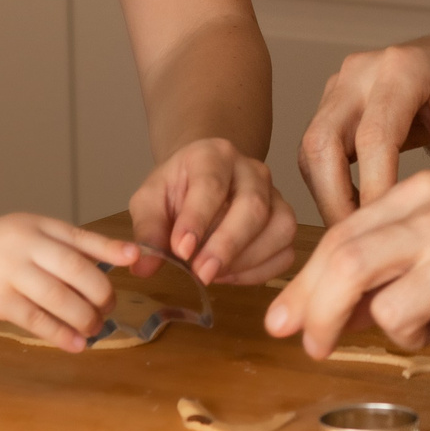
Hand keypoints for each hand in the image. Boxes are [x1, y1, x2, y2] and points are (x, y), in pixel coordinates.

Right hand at [0, 216, 140, 349]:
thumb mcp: (14, 235)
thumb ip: (49, 247)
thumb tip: (95, 268)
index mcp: (33, 224)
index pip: (80, 236)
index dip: (110, 249)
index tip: (136, 258)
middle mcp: (25, 243)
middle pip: (79, 270)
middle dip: (102, 294)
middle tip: (109, 308)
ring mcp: (11, 271)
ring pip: (63, 298)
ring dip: (85, 318)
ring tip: (94, 328)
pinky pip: (39, 320)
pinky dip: (61, 334)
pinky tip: (75, 343)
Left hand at [128, 138, 297, 285]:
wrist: (203, 179)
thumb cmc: (176, 189)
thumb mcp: (150, 200)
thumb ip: (147, 230)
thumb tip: (144, 266)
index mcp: (214, 155)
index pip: (211, 184)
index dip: (197, 219)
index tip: (181, 250)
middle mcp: (252, 170)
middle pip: (253, 207)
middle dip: (227, 245)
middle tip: (201, 273)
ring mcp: (275, 195)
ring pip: (280, 228)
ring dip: (247, 260)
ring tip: (213, 274)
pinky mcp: (285, 221)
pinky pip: (285, 251)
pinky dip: (261, 271)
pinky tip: (231, 275)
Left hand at [263, 171, 429, 363]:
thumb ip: (389, 265)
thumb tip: (323, 313)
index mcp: (424, 193)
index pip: (342, 237)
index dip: (306, 285)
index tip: (285, 321)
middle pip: (349, 264)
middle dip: (321, 314)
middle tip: (314, 348)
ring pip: (395, 315)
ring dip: (411, 338)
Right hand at [296, 33, 429, 224]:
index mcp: (403, 68)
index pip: (374, 137)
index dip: (375, 191)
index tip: (388, 236)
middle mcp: (361, 70)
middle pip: (323, 142)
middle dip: (337, 202)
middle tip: (362, 247)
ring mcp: (340, 85)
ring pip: (311, 150)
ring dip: (327, 198)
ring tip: (361, 236)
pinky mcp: (331, 103)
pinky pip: (315, 152)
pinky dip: (329, 188)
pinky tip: (358, 216)